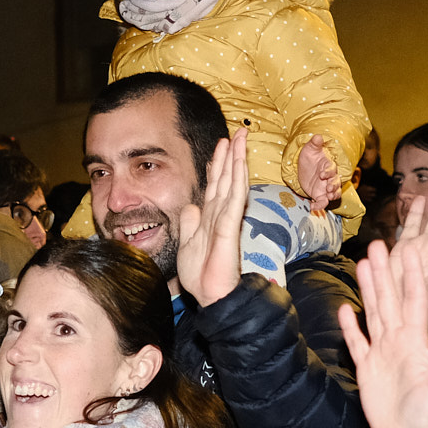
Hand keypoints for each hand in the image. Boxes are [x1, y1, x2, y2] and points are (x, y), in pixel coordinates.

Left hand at [176, 128, 249, 307]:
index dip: (217, 165)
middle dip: (230, 154)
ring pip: (233, 181)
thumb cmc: (201, 274)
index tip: (219, 147)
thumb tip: (191, 206)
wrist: (210, 295)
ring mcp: (227, 218)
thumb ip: (191, 223)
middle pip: (226, 177)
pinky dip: (237, 178)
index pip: (214, 185)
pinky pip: (235, 196)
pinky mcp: (230, 225)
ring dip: (236, 158)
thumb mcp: (188, 243)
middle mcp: (221, 214)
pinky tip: (240, 162)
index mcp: (210, 217)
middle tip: (237, 132)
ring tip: (240, 137)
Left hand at [297, 135, 341, 214]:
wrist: (303, 168)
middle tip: (328, 188)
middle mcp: (330, 178)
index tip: (322, 174)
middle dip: (333, 186)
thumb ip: (314, 144)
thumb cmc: (309, 157)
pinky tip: (312, 207)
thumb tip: (317, 136)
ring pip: (334, 193)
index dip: (329, 172)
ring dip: (333, 196)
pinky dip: (319, 206)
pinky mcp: (320, 195)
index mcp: (328, 165)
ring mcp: (326, 187)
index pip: (332, 169)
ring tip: (327, 197)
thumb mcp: (309, 149)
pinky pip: (323, 202)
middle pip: (336, 182)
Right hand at [338, 241, 427, 427]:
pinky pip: (357, 343)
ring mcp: (382, 353)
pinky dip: (350, 327)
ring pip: (373, 314)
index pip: (414, 301)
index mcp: (417, 341)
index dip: (411, 276)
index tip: (408, 251)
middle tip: (377, 246)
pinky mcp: (367, 369)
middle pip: (390, 300)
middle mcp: (399, 342)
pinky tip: (345, 309)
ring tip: (361, 265)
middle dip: (383, 273)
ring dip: (368, 290)